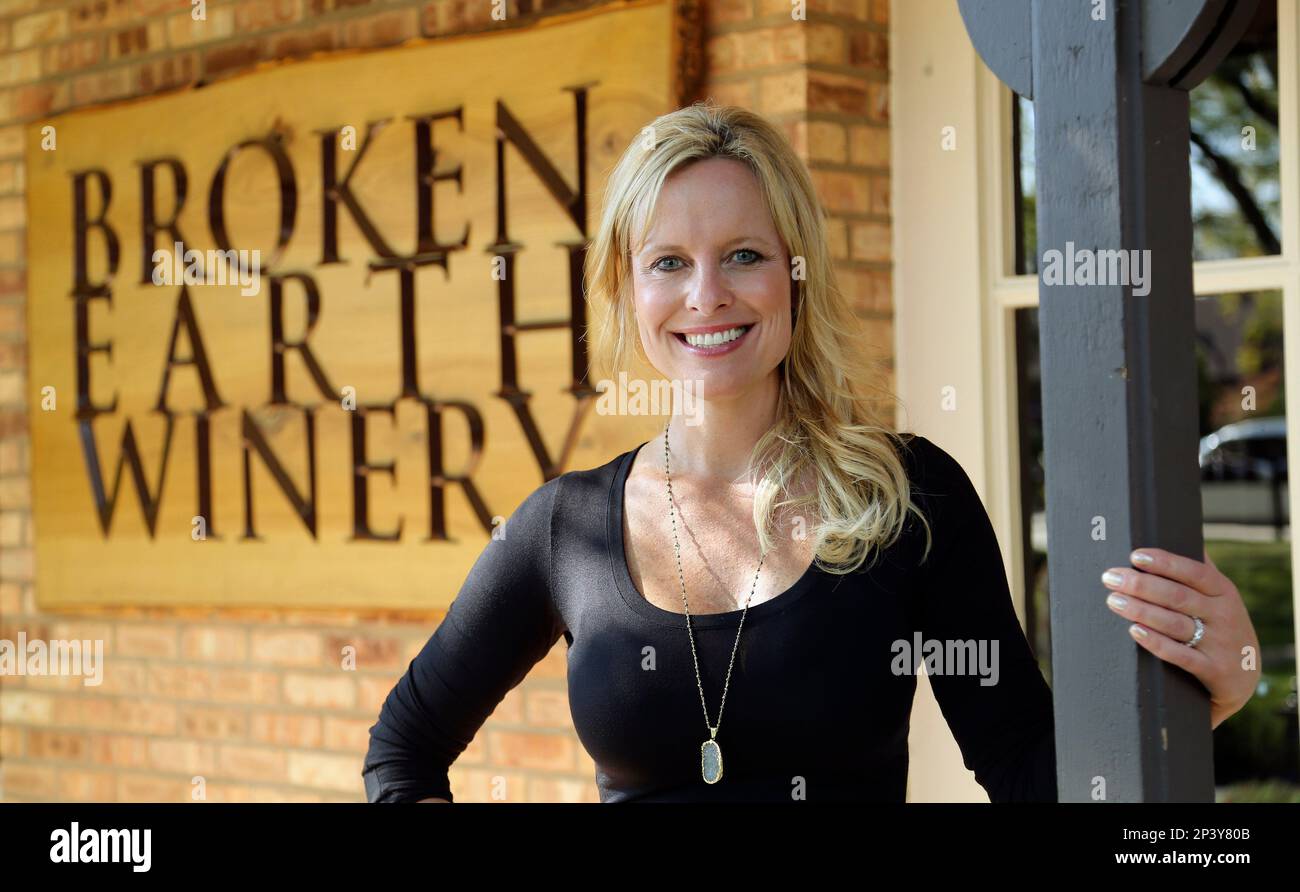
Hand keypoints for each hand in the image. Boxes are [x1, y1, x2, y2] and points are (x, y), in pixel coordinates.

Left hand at [1101, 547, 1260, 729]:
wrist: (1244, 677)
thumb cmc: (1221, 626)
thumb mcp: (1220, 596)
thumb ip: (1200, 570)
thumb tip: (1179, 533)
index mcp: (1223, 591)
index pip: (1193, 572)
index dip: (1164, 563)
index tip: (1135, 556)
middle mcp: (1223, 615)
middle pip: (1178, 597)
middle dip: (1141, 586)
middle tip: (1109, 578)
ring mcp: (1219, 643)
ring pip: (1175, 625)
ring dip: (1141, 611)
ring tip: (1113, 601)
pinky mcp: (1213, 670)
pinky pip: (1181, 656)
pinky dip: (1156, 643)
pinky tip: (1134, 631)